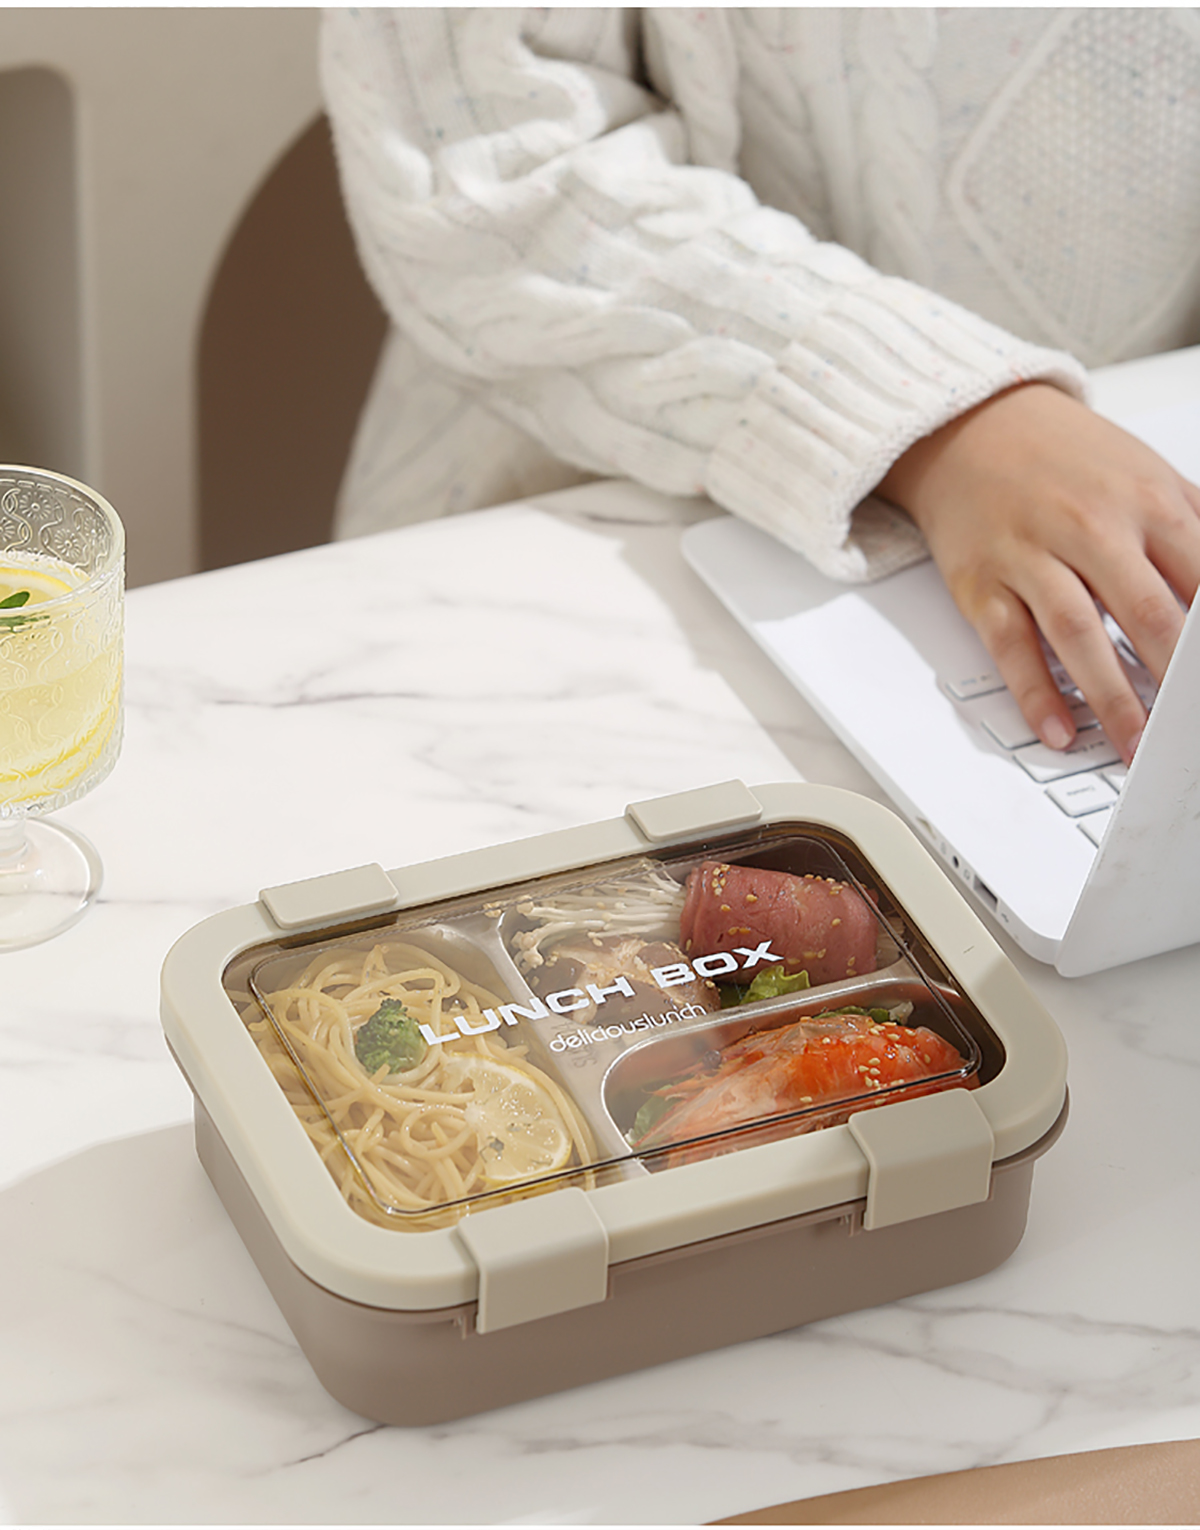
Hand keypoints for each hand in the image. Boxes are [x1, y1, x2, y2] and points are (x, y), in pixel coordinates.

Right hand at [878, 383, 1199, 763]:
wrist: (971, 427)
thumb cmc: (1064, 459)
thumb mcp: (1148, 474)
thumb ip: (1196, 528)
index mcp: (1145, 501)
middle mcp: (1089, 526)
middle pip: (1145, 613)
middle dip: (1173, 681)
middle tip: (1186, 730)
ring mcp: (1030, 555)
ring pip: (1077, 634)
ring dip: (1111, 698)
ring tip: (1134, 745)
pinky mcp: (982, 582)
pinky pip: (1010, 645)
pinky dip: (1034, 692)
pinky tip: (1057, 727)